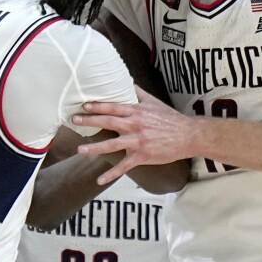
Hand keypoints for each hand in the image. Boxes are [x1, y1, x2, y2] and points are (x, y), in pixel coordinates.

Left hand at [73, 86, 194, 184]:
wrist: (187, 135)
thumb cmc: (170, 118)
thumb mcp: (154, 102)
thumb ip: (138, 93)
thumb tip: (126, 81)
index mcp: (136, 111)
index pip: (113, 107)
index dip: (97, 106)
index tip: (83, 106)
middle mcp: (135, 125)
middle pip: (108, 122)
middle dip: (89, 121)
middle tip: (74, 120)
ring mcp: (138, 141)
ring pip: (112, 145)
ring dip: (94, 148)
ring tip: (80, 149)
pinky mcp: (142, 156)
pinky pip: (124, 166)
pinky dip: (111, 174)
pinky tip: (99, 180)